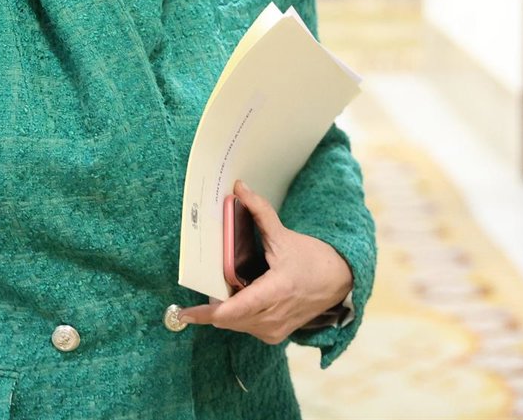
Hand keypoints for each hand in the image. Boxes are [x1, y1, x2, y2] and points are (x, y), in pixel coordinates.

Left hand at [176, 180, 352, 343]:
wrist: (339, 281)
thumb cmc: (312, 259)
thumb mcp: (284, 235)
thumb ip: (259, 211)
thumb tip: (239, 187)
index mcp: (276, 291)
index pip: (235, 310)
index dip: (207, 313)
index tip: (184, 312)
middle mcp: (275, 316)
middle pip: (229, 318)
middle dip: (211, 305)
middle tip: (200, 286)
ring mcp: (275, 330)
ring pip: (235, 324)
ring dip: (224, 309)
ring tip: (222, 287)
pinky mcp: (275, 335)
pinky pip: (246, 326)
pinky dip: (238, 314)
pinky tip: (240, 296)